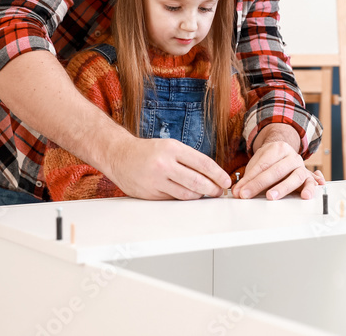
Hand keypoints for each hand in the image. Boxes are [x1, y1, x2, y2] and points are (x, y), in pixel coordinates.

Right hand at [108, 136, 230, 200]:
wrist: (120, 156)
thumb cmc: (148, 151)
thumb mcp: (170, 146)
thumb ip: (188, 159)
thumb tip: (211, 174)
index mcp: (172, 148)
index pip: (203, 163)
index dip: (218, 174)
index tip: (226, 181)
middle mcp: (164, 163)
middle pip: (197, 181)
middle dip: (212, 188)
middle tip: (219, 191)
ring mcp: (156, 180)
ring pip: (186, 194)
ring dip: (199, 196)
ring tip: (205, 194)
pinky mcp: (150, 193)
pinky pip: (173, 199)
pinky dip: (183, 198)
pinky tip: (188, 195)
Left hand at [233, 125, 323, 199]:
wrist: (285, 152)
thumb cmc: (270, 160)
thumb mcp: (258, 163)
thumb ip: (249, 177)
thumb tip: (238, 192)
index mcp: (278, 148)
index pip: (262, 165)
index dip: (250, 179)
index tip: (239, 191)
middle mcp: (291, 156)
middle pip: (276, 170)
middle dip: (259, 184)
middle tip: (247, 194)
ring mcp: (301, 166)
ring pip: (294, 177)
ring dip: (282, 188)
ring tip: (271, 196)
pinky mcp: (308, 177)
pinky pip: (311, 183)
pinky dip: (310, 189)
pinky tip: (305, 196)